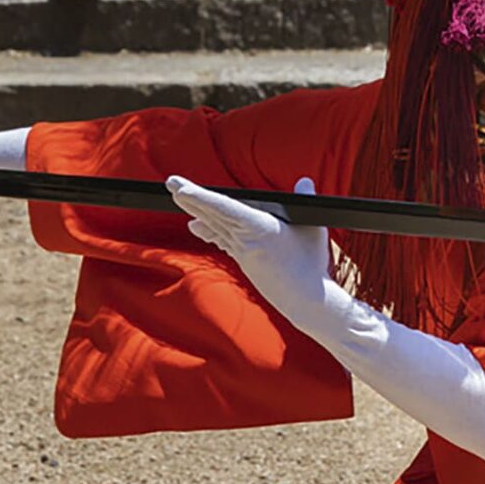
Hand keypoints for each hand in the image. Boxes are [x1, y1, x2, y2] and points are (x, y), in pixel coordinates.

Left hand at [166, 175, 331, 323]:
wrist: (304, 301)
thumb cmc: (311, 266)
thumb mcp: (313, 229)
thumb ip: (306, 200)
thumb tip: (304, 182)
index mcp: (260, 228)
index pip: (225, 208)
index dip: (202, 198)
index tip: (183, 189)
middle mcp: (245, 240)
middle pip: (213, 214)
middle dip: (190, 197)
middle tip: (171, 183)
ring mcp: (242, 251)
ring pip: (214, 225)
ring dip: (196, 209)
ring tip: (178, 196)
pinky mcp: (244, 260)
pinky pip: (222, 239)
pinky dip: (208, 229)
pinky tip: (195, 225)